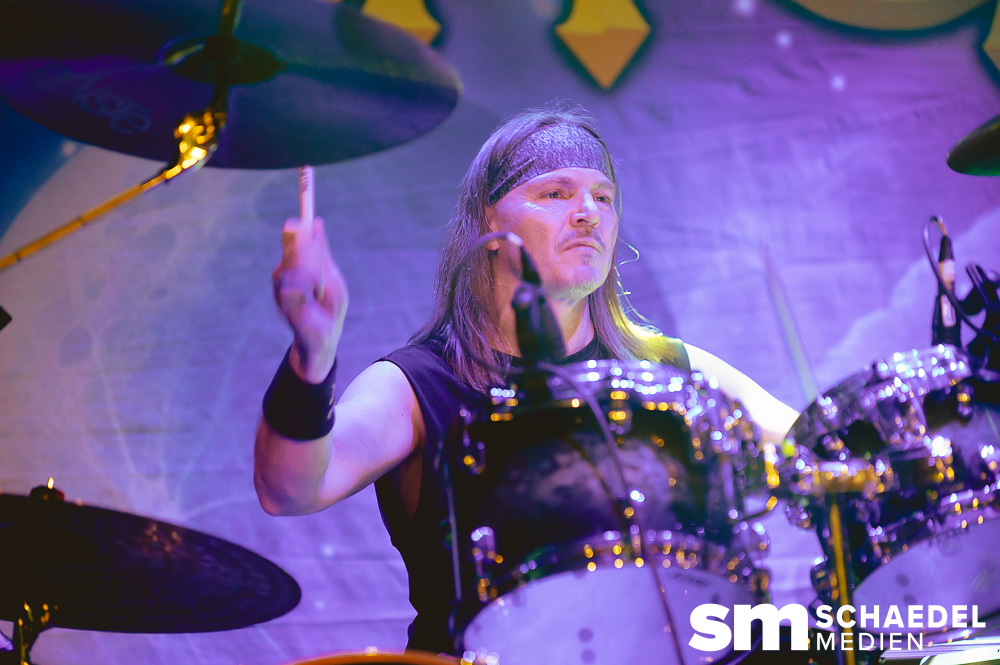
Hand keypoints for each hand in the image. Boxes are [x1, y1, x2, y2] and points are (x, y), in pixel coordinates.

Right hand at [273, 217, 347, 382]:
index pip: (291, 239)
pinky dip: (307, 289)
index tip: (302, 222)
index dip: (295, 230)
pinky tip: (313, 298)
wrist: (324, 339)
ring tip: (320, 290)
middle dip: (308, 252)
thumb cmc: (329, 309)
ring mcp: (281, 287)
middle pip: (292, 249)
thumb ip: (322, 253)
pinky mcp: (283, 301)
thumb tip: (317, 223)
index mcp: (298, 265)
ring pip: (291, 266)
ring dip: (311, 275)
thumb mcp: (332, 277)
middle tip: (322, 266)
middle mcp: (285, 273)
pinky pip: (293, 285)